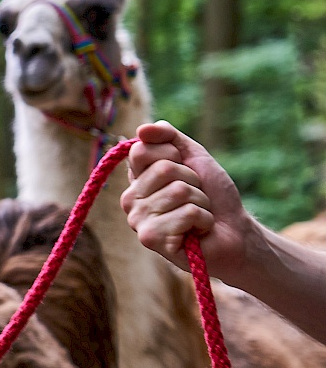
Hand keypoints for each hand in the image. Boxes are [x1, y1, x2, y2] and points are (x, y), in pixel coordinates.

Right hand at [119, 121, 255, 279]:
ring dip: (201, 202)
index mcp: (136, 179)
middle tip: (196, 198)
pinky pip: (186, 213)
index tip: (183, 170)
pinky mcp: (151, 238)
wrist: (235, 232)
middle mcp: (131, 199)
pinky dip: (204, 219)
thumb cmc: (214, 197)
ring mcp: (138, 220)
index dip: (173, 155)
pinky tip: (198, 231)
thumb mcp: (193, 157)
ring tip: (198, 216)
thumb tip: (142, 128)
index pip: (142, 150)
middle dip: (193, 181)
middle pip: (164, 169)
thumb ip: (168, 137)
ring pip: (178, 191)